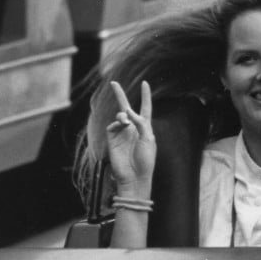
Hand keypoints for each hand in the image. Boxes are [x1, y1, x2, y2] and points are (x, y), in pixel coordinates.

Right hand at [106, 80, 155, 196]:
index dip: (145, 96)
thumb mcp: (148, 139)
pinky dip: (117, 123)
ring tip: (126, 120)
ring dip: (123, 115)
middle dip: (120, 95)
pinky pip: (112, 125)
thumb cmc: (145, 160)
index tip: (145, 84)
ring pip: (119, 116)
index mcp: (145, 128)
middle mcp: (133, 129)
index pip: (145, 109)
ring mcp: (122, 133)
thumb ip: (141, 123)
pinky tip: (121, 126)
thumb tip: (128, 112)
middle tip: (114, 83)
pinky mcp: (112, 139)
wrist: (134, 176)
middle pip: (126, 108)